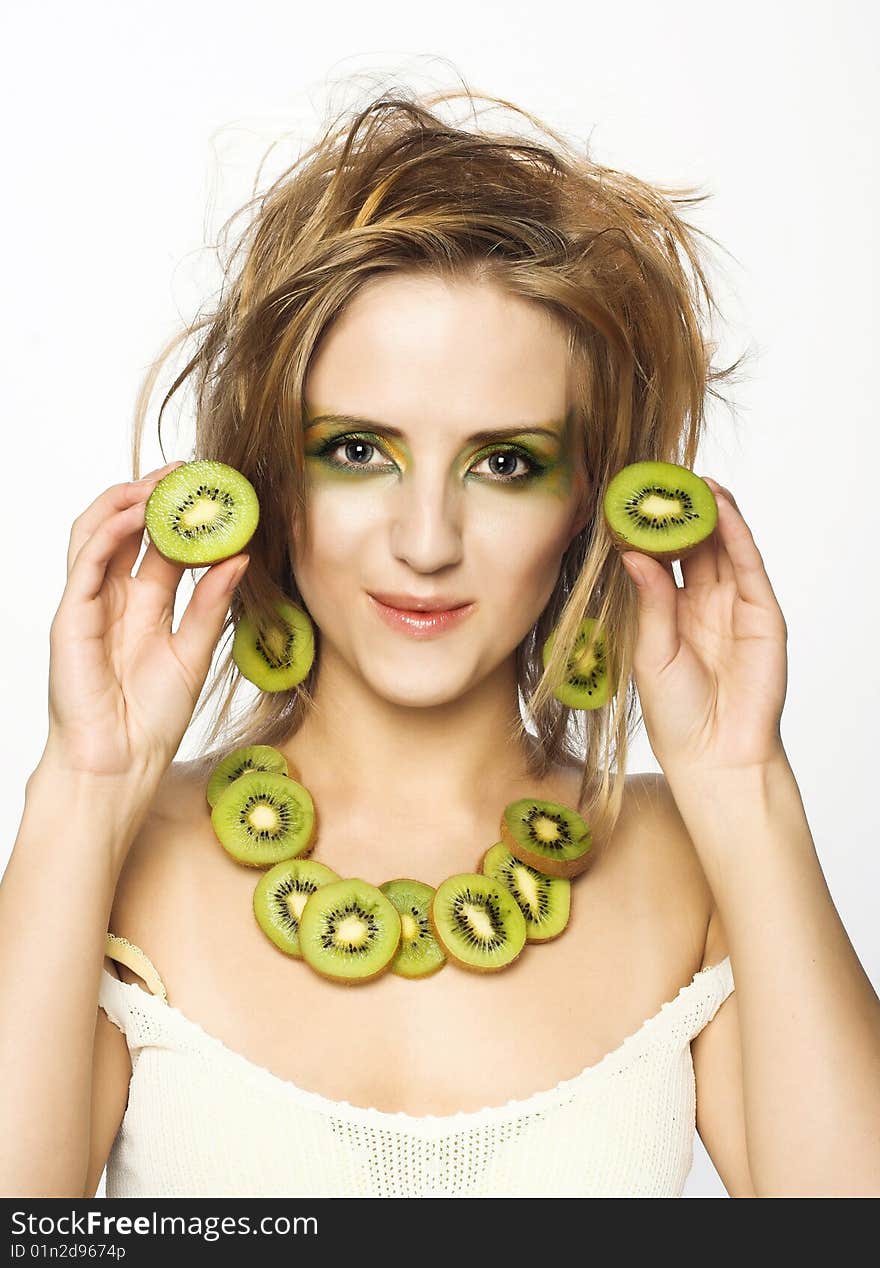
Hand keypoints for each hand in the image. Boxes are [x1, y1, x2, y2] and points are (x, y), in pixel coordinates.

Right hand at [43, 462, 249, 779]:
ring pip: (99, 532)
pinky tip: (135, 513)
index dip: (185, 514)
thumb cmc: (151, 718)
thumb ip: (212, 604)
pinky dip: (107, 531)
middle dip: (156, 494)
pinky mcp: (72, 616)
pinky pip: (85, 562)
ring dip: (127, 501)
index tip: (217, 489)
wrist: (121, 762)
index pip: (163, 544)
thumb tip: (239, 557)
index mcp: (146, 603)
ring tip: (162, 481)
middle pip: (129, 528)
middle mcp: (116, 596)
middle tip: (190, 470)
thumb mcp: (194, 651)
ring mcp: (91, 603)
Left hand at [620, 477, 787, 775]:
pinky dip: (737, 534)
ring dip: (711, 513)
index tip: (629, 496)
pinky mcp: (763, 615)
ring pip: (723, 548)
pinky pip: (748, 566)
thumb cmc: (676, 714)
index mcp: (671, 612)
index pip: (662, 559)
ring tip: (693, 480)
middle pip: (694, 546)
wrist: (714, 755)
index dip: (650, 529)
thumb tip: (633, 554)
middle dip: (681, 512)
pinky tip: (722, 507)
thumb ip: (650, 601)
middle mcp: (704, 604)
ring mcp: (735, 607)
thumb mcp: (651, 652)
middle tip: (663, 475)